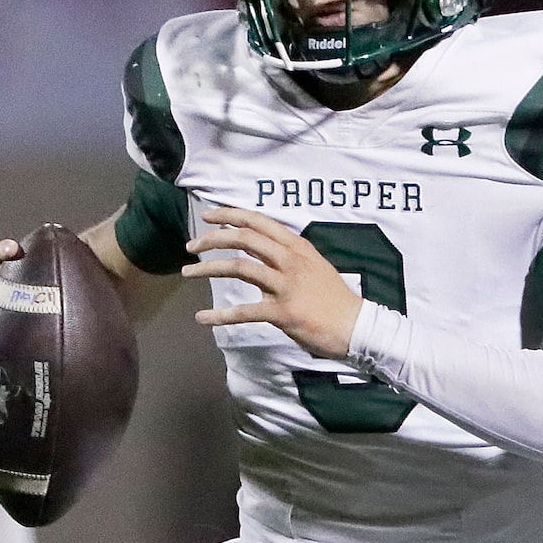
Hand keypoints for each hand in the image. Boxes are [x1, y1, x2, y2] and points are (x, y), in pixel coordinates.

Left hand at [184, 206, 363, 357]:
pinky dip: (219, 316)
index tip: (208, 217)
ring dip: (207, 269)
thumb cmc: (333, 299)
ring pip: (239, 268)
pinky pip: (244, 312)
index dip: (230, 216)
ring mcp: (286, 286)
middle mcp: (290, 260)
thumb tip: (262, 251)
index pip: (258, 221)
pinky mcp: (283, 313)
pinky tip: (202, 318)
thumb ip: (288, 256)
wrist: (356, 326)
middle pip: (244, 239)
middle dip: (212, 239)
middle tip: (190, 246)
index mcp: (296, 247)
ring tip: (186, 273)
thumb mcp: (314, 266)